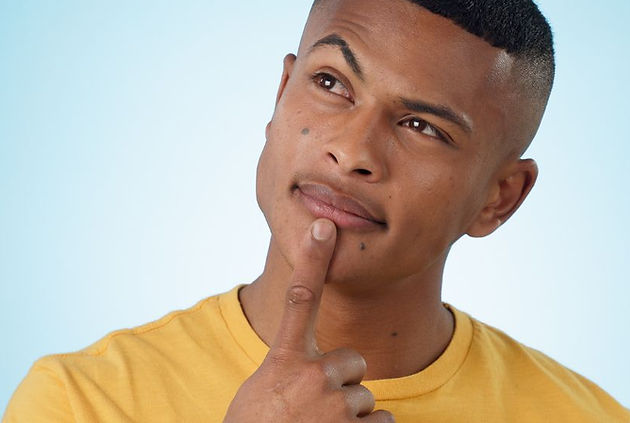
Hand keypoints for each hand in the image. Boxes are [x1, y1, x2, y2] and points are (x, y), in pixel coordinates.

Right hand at [223, 219, 394, 421]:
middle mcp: (311, 376)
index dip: (312, 261)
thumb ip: (291, 372)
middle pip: (353, 363)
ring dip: (350, 417)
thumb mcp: (263, 391)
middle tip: (313, 410)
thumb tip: (327, 369)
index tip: (323, 226)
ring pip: (366, 399)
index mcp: (283, 361)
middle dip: (342, 385)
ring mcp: (335, 406)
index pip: (299, 299)